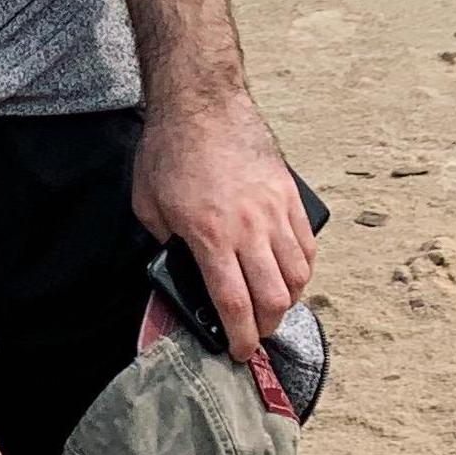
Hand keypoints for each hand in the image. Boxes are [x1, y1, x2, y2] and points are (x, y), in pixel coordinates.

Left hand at [130, 89, 314, 363]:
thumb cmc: (168, 151)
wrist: (201, 103)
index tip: (238, 352)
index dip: (239, 336)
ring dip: (288, 299)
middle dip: (267, 326)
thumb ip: (167, 243)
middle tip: (255, 334)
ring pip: (299, 273)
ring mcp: (274, 209)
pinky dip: (302, 266)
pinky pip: (306, 243)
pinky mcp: (289, 193)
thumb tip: (181, 268)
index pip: (234, 303)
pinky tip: (289, 273)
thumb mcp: (149, 206)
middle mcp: (249, 227)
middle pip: (274, 296)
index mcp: (210, 235)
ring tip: (272, 306)